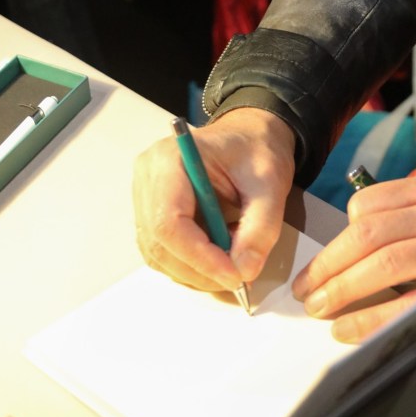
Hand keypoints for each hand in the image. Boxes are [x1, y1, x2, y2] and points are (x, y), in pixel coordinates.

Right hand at [133, 108, 295, 291]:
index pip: (169, 222)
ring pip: (157, 254)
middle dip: (199, 270)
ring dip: (195, 272)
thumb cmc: (256, 151)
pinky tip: (218, 258)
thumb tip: (244, 271)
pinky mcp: (152, 213)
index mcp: (169, 160)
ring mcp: (145, 197)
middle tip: (239, 278)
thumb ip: (261, 228)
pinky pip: (163, 252)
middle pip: (158, 243)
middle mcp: (147, 178)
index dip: (199, 257)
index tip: (234, 275)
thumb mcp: (270, 184)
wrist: (248, 137)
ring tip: (231, 264)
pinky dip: (190, 266)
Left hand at [292, 174, 415, 342]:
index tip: (326, 261)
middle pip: (367, 232)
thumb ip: (415, 223)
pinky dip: (374, 318)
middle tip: (305, 290)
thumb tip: (360, 260)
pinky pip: (410, 300)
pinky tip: (351, 331)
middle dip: (329, 264)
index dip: (341, 234)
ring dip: (342, 289)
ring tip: (320, 310)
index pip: (369, 202)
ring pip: (383, 261)